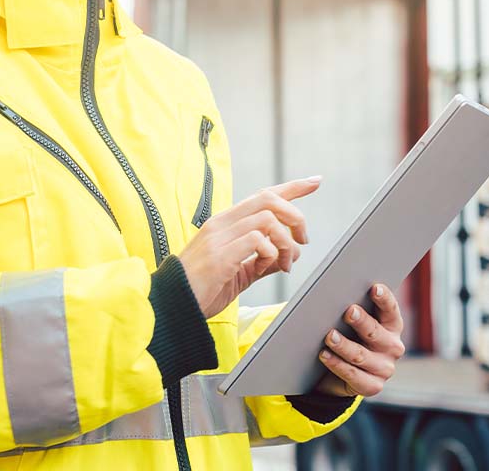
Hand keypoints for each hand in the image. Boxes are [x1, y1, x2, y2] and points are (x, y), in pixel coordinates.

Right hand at [179, 177, 318, 317]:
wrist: (173, 308)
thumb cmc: (203, 290)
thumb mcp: (240, 273)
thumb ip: (263, 261)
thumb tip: (290, 255)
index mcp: (226, 223)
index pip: (263, 194)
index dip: (292, 187)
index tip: (315, 182)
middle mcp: (222, 223)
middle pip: (269, 199)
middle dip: (295, 216)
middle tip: (304, 240)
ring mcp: (219, 237)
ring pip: (267, 220)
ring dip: (286, 242)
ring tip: (285, 264)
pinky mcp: (220, 255)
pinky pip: (257, 241)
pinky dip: (271, 254)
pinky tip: (266, 267)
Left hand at [315, 283, 405, 396]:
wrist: (343, 373)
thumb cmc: (349, 337)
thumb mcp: (355, 323)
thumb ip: (354, 310)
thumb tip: (337, 293)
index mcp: (392, 326)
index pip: (391, 309)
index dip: (384, 298)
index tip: (374, 287)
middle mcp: (393, 347)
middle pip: (375, 332)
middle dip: (361, 321)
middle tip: (348, 311)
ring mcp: (385, 369)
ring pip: (361, 355)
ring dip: (344, 345)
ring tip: (329, 336)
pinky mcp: (373, 386)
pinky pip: (353, 375)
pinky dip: (337, 364)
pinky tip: (324, 355)